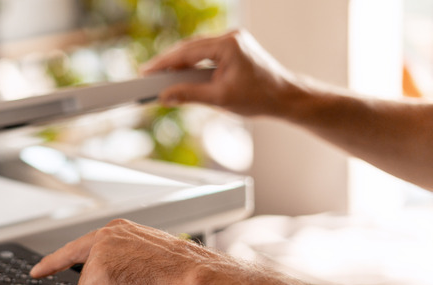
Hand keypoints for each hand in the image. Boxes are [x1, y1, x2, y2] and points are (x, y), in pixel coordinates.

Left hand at [29, 219, 239, 284]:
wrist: (196, 281)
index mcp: (121, 231)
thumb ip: (125, 267)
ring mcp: (100, 253)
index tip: (39, 269)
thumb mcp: (149, 263)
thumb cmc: (185, 276)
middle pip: (73, 265)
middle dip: (64, 278)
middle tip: (48, 278)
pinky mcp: (96, 275)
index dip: (56, 260)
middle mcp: (108, 236)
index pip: (80, 245)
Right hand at [141, 29, 299, 116]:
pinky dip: (193, 65)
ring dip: (180, 64)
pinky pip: (207, 54)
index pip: (188, 52)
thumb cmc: (260, 98)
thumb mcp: (220, 99)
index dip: (164, 63)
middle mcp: (231, 37)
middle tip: (148, 76)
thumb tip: (165, 96)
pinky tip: (182, 75)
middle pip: (190, 48)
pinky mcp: (234, 49)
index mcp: (228, 44)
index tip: (146, 71)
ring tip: (161, 78)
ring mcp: (233, 41)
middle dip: (169, 63)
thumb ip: (189, 95)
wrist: (286, 98)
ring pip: (197, 50)